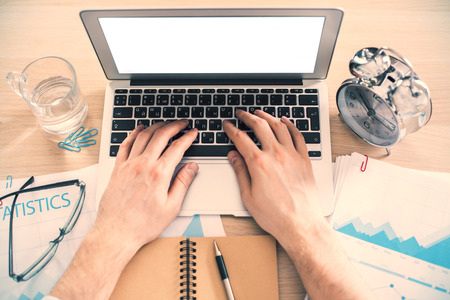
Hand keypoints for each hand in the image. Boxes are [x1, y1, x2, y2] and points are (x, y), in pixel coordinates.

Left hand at [94, 121, 198, 249]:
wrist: (116, 233)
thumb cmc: (143, 224)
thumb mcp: (171, 207)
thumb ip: (183, 183)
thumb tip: (192, 167)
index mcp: (159, 174)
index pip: (177, 147)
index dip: (187, 137)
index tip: (193, 133)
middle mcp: (143, 165)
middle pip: (160, 136)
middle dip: (174, 125)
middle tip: (182, 123)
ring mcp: (128, 166)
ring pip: (143, 136)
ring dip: (155, 126)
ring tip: (164, 124)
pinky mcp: (117, 169)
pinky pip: (125, 145)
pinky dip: (133, 134)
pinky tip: (138, 130)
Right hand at [223, 110, 323, 244]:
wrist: (300, 224)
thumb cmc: (275, 215)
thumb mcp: (248, 196)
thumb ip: (240, 172)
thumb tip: (234, 157)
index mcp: (259, 163)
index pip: (241, 138)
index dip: (232, 129)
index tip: (228, 125)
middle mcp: (276, 155)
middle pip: (260, 126)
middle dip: (247, 117)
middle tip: (241, 114)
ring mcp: (292, 155)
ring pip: (279, 126)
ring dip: (267, 116)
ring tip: (259, 113)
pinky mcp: (304, 160)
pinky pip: (298, 136)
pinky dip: (290, 125)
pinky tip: (285, 121)